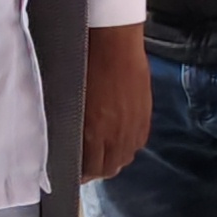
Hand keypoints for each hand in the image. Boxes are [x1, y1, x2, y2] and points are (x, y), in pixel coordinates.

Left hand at [84, 22, 150, 181]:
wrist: (113, 41)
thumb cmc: (85, 64)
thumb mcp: (70, 99)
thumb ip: (73, 125)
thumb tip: (71, 142)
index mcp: (92, 130)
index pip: (89, 169)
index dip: (81, 175)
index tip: (75, 172)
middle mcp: (115, 133)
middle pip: (109, 168)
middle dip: (97, 171)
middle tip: (88, 166)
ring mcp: (133, 125)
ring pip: (126, 158)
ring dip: (114, 160)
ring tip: (105, 153)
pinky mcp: (145, 115)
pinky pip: (139, 142)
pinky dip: (129, 146)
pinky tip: (120, 139)